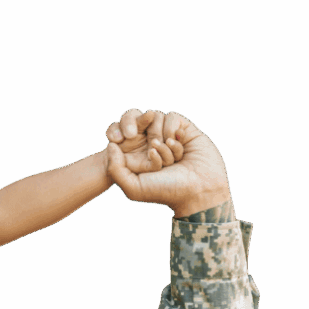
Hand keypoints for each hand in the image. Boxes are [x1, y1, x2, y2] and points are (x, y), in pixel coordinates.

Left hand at [105, 112, 230, 217]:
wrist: (198, 189)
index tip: (121, 140)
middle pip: (140, 124)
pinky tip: (177, 144)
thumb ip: (115, 170)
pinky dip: (172, 130)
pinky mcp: (184, 130)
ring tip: (169, 153)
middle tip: (154, 150)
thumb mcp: (133, 187)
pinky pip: (172, 117)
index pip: (123, 136)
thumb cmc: (165, 190)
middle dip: (147, 138)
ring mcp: (168, 136)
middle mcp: (151, 145)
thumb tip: (111, 146)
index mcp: (137, 158)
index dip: (122, 135)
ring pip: (156, 119)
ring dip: (161, 137)